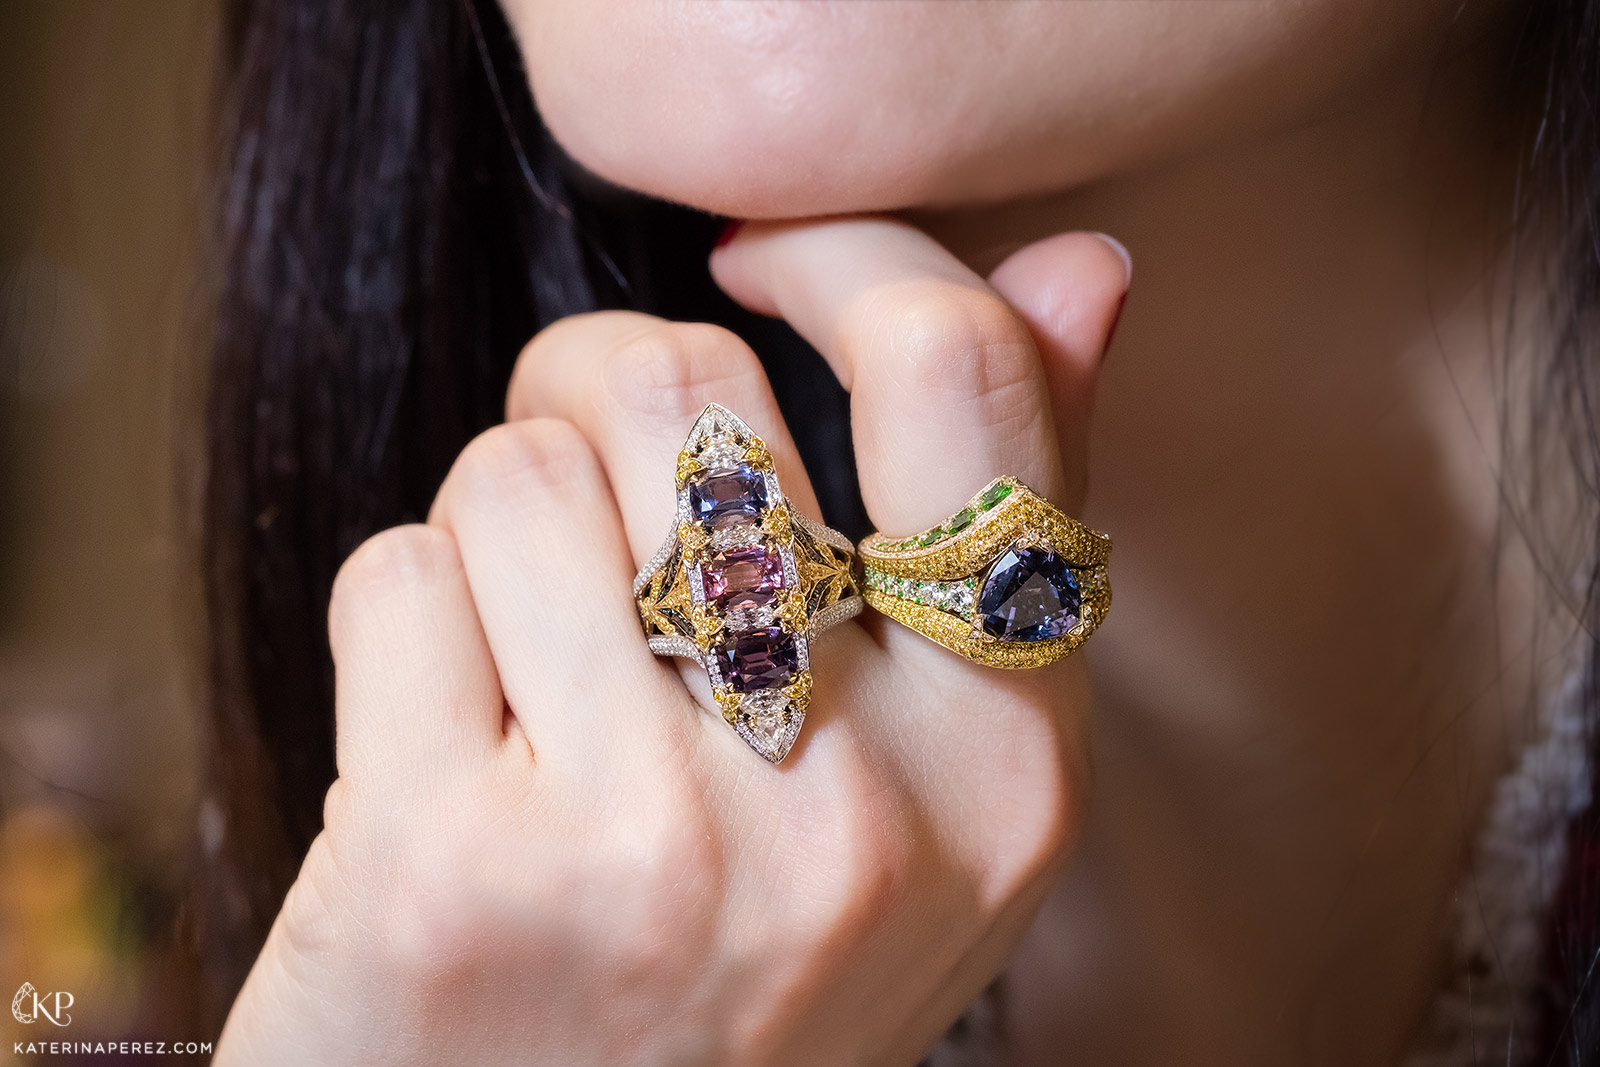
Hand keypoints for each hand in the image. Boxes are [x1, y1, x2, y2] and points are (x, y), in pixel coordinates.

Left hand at [213, 217, 1128, 1065]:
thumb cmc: (732, 971)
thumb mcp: (927, 798)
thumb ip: (1000, 535)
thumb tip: (1083, 269)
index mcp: (1007, 783)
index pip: (967, 387)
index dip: (854, 260)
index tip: (771, 258)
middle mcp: (854, 820)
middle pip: (691, 389)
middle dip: (604, 388)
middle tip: (591, 479)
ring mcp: (648, 849)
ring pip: (523, 467)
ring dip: (500, 525)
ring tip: (533, 654)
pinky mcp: (450, 871)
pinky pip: (402, 572)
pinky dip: (408, 624)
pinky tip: (446, 745)